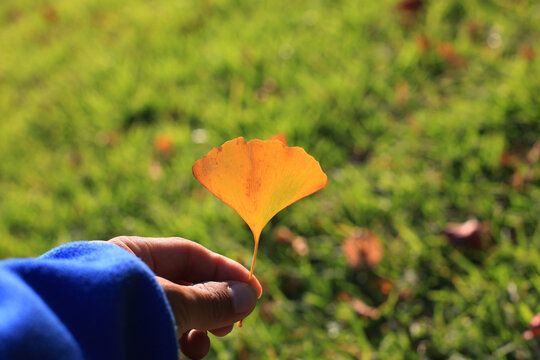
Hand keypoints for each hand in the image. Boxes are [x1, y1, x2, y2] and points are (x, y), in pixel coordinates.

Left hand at [108, 236, 261, 359]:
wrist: (66, 347)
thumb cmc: (118, 311)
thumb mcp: (173, 303)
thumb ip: (212, 300)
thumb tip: (249, 296)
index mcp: (132, 253)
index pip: (190, 254)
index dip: (225, 271)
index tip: (253, 291)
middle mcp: (126, 275)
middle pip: (184, 282)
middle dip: (212, 302)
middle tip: (233, 322)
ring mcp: (122, 302)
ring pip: (173, 309)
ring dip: (198, 325)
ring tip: (206, 344)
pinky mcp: (122, 327)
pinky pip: (160, 326)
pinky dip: (179, 337)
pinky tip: (189, 351)